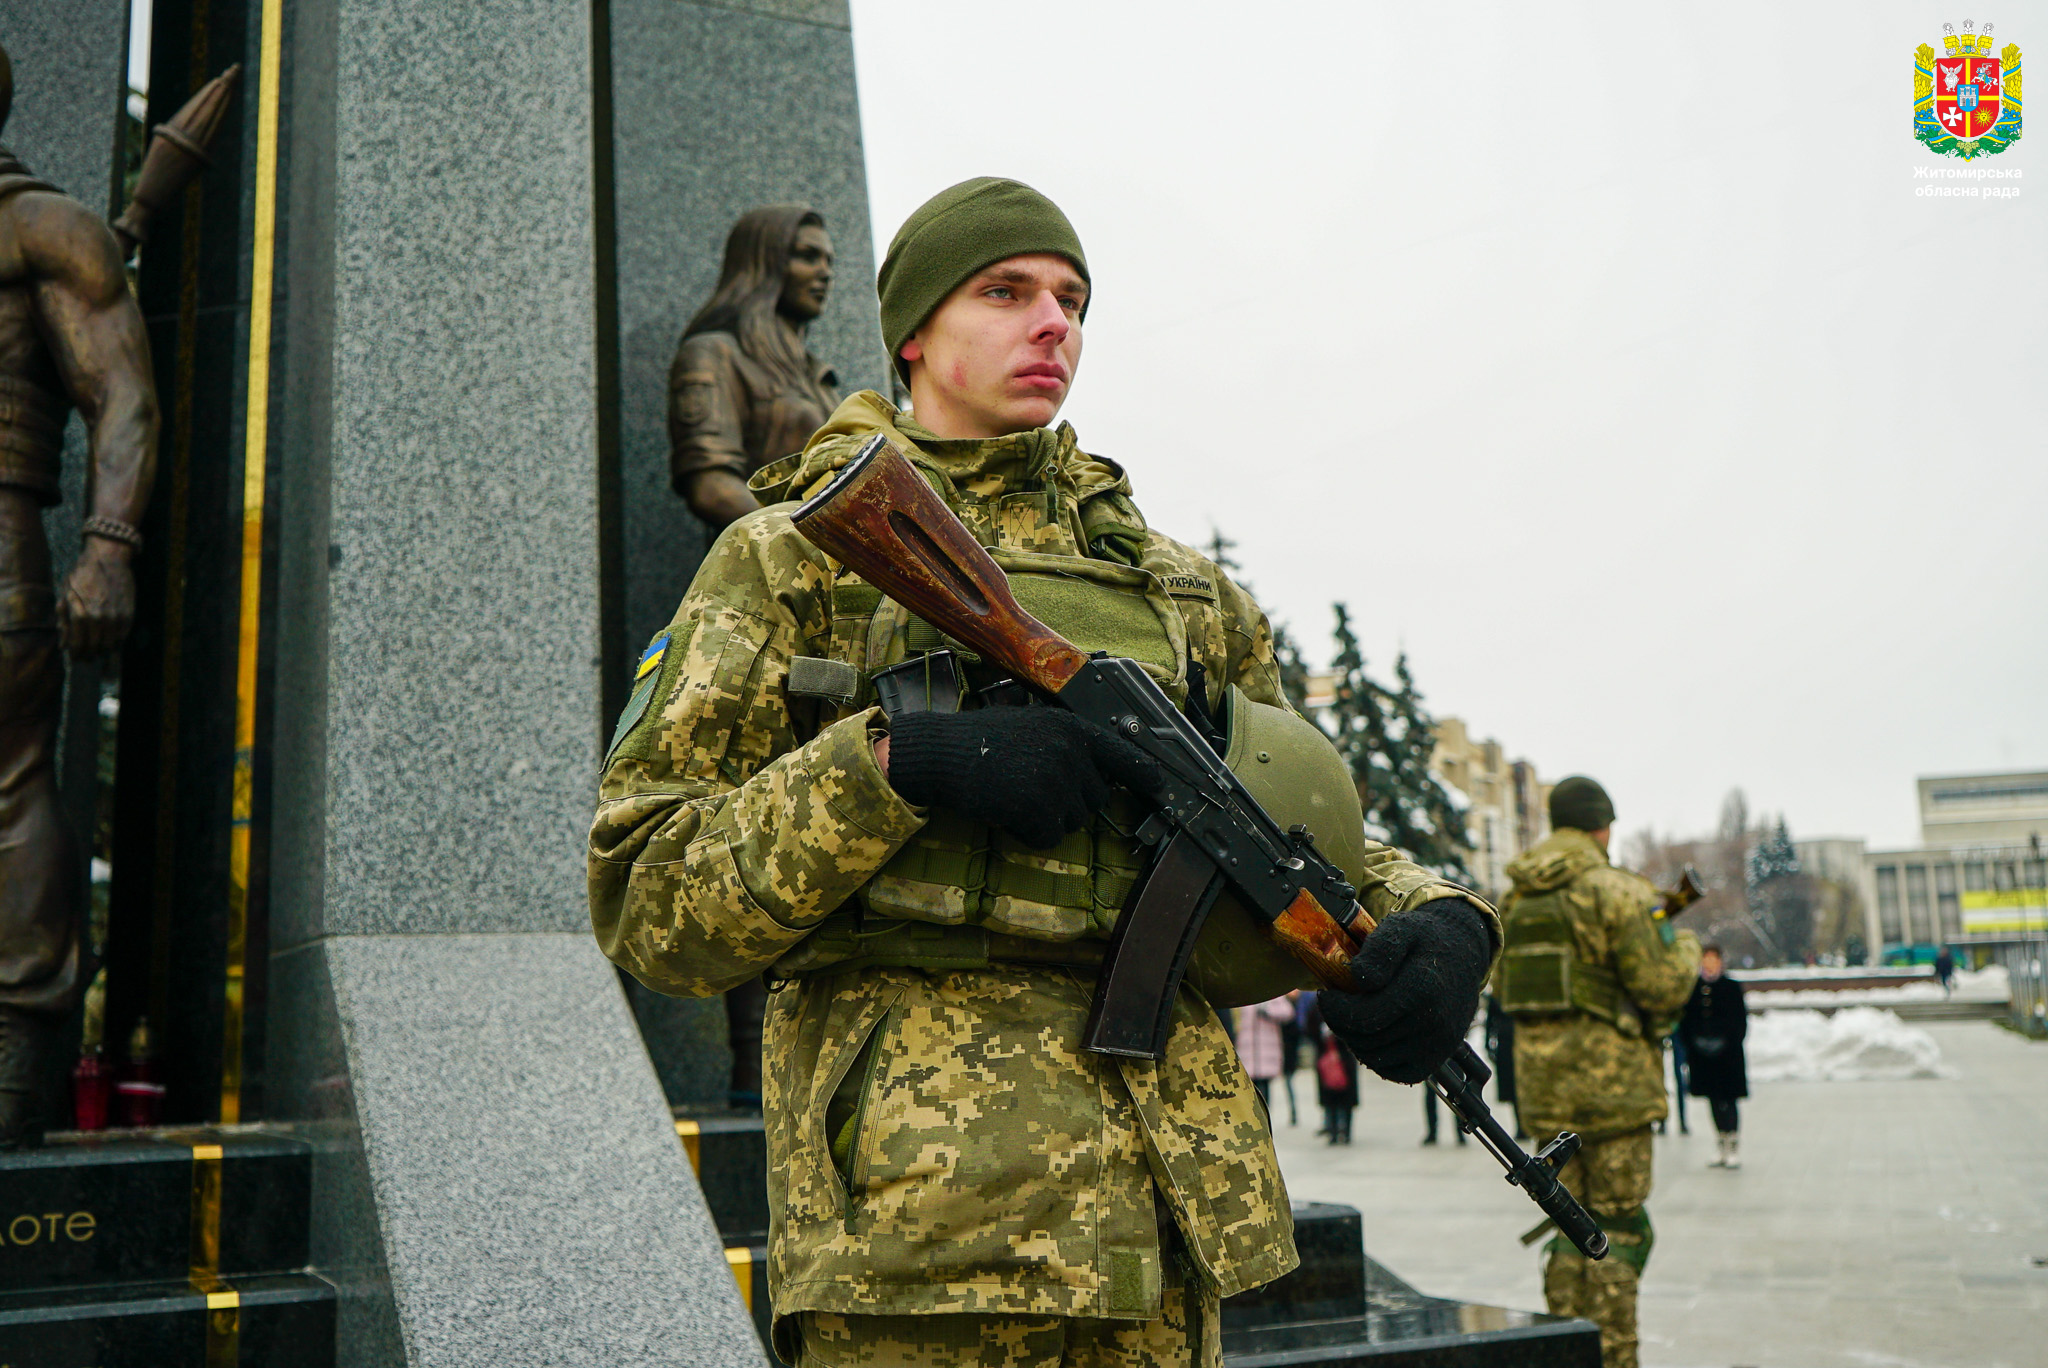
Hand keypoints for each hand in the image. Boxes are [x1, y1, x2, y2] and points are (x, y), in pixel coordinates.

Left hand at [58, 537, 137, 657]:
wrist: (108, 558)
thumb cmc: (82, 575)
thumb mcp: (66, 595)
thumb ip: (65, 621)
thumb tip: (64, 645)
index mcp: (81, 615)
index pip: (79, 645)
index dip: (76, 654)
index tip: (75, 658)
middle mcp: (100, 619)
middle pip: (95, 648)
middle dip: (89, 655)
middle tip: (86, 658)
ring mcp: (116, 618)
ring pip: (110, 645)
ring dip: (103, 651)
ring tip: (97, 651)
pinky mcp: (129, 615)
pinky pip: (122, 637)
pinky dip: (115, 642)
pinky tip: (109, 641)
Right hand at [885, 706, 1161, 848]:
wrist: (941, 753)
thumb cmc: (980, 739)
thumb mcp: (1032, 725)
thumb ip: (1065, 744)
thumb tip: (1096, 772)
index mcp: (1072, 729)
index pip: (1123, 755)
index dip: (1143, 775)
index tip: (1160, 788)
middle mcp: (1071, 752)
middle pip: (1095, 799)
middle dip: (1071, 804)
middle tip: (1033, 790)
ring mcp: (1055, 780)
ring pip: (1073, 821)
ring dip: (1048, 819)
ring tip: (1015, 796)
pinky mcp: (1036, 808)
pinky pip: (1048, 837)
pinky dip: (1028, 834)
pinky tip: (1006, 812)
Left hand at [1317, 899, 1492, 1083]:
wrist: (1464, 954)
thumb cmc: (1425, 941)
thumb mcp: (1401, 929)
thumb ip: (1379, 949)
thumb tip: (1359, 978)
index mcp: (1422, 988)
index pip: (1362, 1017)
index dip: (1334, 1009)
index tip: (1327, 994)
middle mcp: (1434, 1022)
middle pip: (1365, 1039)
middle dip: (1340, 1022)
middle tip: (1336, 1005)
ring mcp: (1438, 1045)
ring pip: (1375, 1058)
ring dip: (1354, 1040)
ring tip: (1353, 1017)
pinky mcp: (1437, 1059)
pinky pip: (1395, 1072)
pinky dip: (1376, 1058)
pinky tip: (1371, 1035)